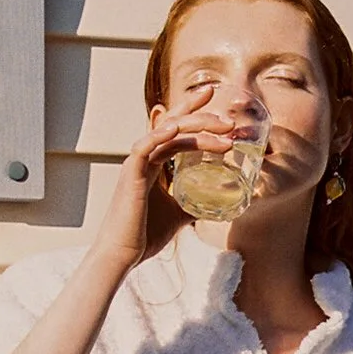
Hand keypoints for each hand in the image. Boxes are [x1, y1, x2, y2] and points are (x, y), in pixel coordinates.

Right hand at [80, 83, 238, 284]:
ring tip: (223, 130)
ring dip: (197, 127)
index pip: (175, 129)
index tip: (214, 99)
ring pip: (167, 132)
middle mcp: (145, 157)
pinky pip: (145, 146)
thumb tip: (215, 206)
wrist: (123, 254)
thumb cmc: (144, 235)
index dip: (192, 111)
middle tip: (229, 120)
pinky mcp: (130, 173)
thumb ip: (192, 205)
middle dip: (202, 115)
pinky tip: (177, 130)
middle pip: (174, 123)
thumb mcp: (178, 215)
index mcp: (154, 163)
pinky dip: (160, 135)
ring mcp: (137, 163)